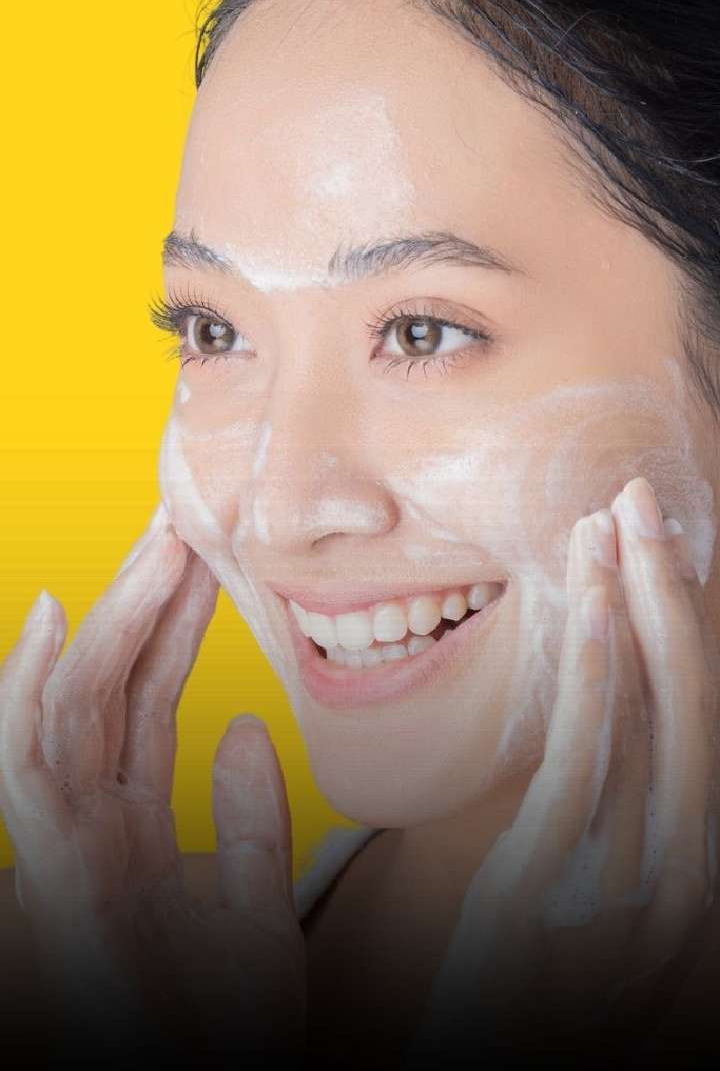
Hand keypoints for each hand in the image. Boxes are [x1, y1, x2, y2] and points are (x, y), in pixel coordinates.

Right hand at [0, 506, 305, 1063]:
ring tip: (152, 542)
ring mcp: (69, 843)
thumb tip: (243, 728)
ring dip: (110, 616)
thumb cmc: (224, 1030)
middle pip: (114, 682)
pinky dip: (31, 688)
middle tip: (182, 514)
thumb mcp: (257, 911)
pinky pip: (29, 763)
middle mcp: (94, 820)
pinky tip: (56, 618)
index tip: (207, 551)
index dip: (175, 621)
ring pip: (76, 700)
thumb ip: (251, 818)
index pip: (150, 694)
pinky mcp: (56, 870)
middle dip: (145, 596)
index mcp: (136, 823)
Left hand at [408, 476, 719, 1062]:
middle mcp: (686, 861)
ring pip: (646, 707)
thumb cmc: (546, 984)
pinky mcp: (559, 882)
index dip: (682, 621)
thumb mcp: (606, 893)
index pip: (696, 712)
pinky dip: (594, 662)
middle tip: (643, 501)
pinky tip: (588, 598)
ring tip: (611, 522)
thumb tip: (620, 703)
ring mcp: (632, 875)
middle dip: (668, 589)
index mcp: (694, 855)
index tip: (660, 544)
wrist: (497, 1068)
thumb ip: (622, 807)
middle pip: (688, 694)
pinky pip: (585, 750)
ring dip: (632, 602)